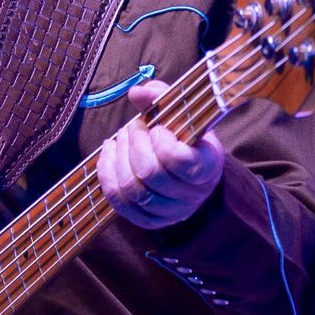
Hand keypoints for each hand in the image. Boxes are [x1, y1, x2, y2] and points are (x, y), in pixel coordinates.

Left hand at [96, 79, 223, 229]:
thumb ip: (161, 97)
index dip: (160, 140)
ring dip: (118, 159)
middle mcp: (193, 195)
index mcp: (207, 167)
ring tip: (118, 139)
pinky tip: (109, 154)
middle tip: (131, 128)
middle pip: (150, 174)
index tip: (157, 127)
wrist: (193, 168)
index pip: (179, 160)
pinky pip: (121, 204)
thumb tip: (136, 93)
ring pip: (133, 190)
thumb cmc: (186, 136)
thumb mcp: (181, 112)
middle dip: (133, 145)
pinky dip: (107, 176)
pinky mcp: (152, 221)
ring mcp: (172, 212)